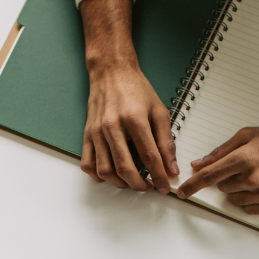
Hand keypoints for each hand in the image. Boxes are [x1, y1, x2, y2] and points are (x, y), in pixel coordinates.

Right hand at [79, 0, 176, 193]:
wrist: (111, 72)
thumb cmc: (136, 89)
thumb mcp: (159, 111)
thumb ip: (166, 142)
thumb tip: (171, 169)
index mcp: (134, 118)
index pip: (149, 157)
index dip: (159, 176)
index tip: (164, 186)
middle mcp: (112, 126)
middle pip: (125, 169)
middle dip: (140, 185)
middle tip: (149, 187)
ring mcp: (96, 132)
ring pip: (106, 171)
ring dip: (120, 184)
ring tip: (132, 182)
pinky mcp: (87, 135)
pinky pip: (88, 164)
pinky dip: (99, 176)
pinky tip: (111, 175)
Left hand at [176, 107, 258, 214]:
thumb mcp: (248, 135)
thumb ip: (221, 151)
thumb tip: (199, 164)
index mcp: (244, 157)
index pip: (209, 176)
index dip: (193, 185)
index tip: (182, 193)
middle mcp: (253, 177)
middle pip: (222, 187)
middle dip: (227, 178)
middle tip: (245, 166)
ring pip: (235, 199)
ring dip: (239, 189)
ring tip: (257, 174)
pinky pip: (250, 209)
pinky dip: (251, 200)